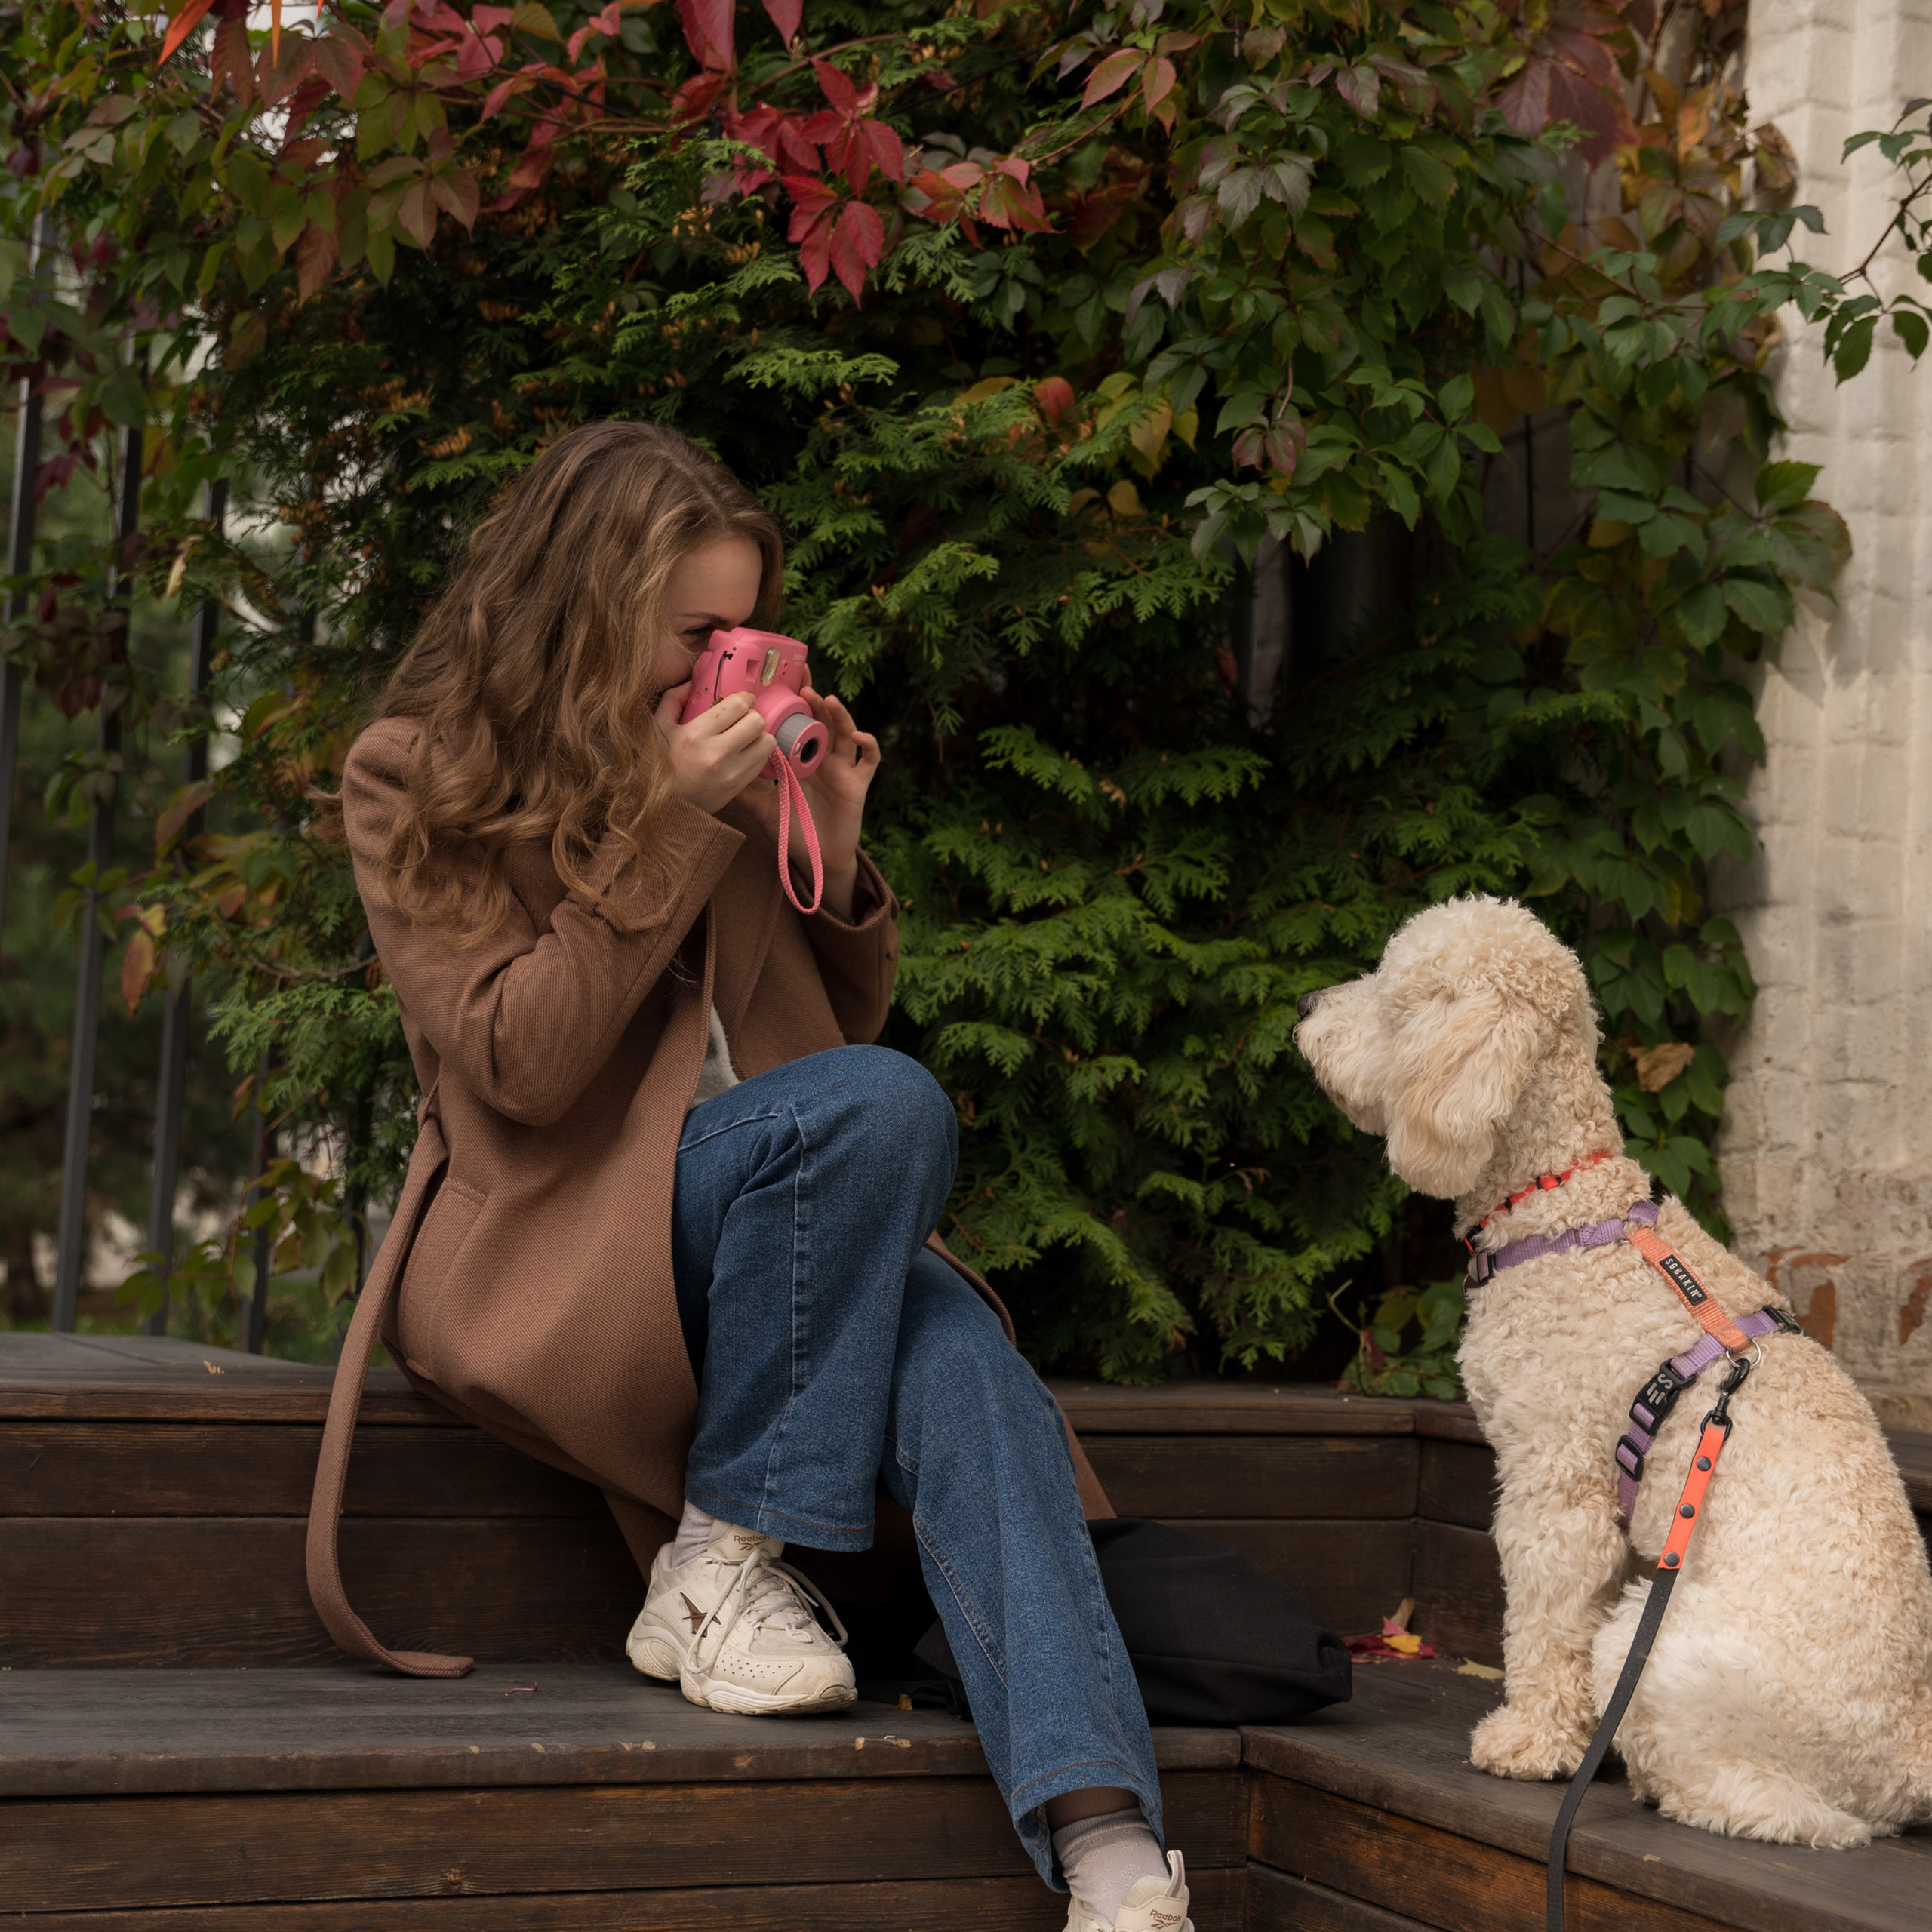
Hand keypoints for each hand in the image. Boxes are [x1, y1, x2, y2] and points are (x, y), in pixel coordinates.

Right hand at [655, 684, 776, 815]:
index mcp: (695, 735)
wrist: (662, 808)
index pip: (738, 705)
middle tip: (744, 719)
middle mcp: (716, 754)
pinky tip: (743, 754)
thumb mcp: (657, 728)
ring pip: (767, 743)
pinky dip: (757, 755)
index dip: (744, 698)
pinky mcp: (738, 788)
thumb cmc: (658, 765)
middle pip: (758, 722)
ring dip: (759, 736)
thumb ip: (672, 700)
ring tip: (746, 738)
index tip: (742, 701)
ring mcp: (730, 774)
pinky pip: (762, 763)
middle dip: (753, 716)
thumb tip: (692, 682)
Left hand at [736, 685, 879, 917]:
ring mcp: (841, 769)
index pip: (797, 723)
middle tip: (802, 681)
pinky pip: (869, 760)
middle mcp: (822, 759)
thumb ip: (745, 788)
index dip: (792, 703)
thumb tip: (719, 767)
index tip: (778, 685)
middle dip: (815, 698)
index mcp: (800, 759)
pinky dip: (868, 745)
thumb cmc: (792, 832)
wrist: (817, 861)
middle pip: (822, 720)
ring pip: (844, 732)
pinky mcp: (857, 784)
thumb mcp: (763, 807)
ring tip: (825, 699)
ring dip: (838, 714)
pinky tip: (857, 736)